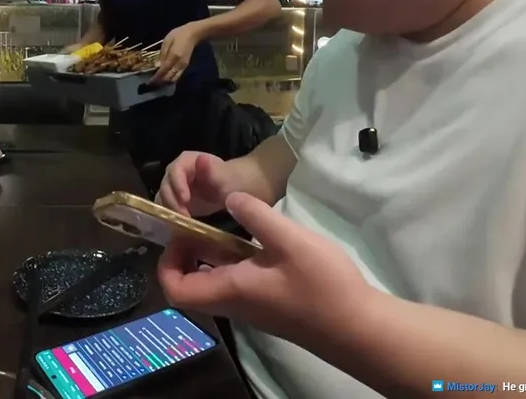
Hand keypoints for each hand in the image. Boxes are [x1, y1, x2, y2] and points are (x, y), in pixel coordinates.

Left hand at [153, 23, 199, 83]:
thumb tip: (156, 66)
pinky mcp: (185, 66)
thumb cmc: (178, 35)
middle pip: (169, 77)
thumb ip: (162, 54)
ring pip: (174, 79)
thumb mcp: (167, 41)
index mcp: (173, 56)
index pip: (163, 70)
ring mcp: (183, 66)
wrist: (193, 34)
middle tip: (152, 84)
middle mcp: (179, 63)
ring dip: (166, 82)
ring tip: (158, 82)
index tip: (149, 82)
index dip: (156, 77)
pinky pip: (178, 76)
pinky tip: (166, 78)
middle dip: (160, 82)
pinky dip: (171, 79)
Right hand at [156, 151, 237, 216]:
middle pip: (166, 185)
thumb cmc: (227, 181)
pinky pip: (165, 207)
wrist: (228, 191)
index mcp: (186, 161)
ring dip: (170, 211)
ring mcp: (171, 186)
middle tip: (185, 216)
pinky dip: (169, 216)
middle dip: (173, 201)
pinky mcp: (172, 199)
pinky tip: (180, 225)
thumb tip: (201, 158)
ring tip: (184, 222)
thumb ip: (212, 169)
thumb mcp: (223, 176)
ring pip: (162, 198)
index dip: (177, 184)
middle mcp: (175, 171)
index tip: (185, 199)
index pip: (175, 170)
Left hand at [157, 192, 373, 343]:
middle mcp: (233, 303)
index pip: (175, 290)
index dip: (167, 262)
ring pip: (216, 281)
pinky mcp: (268, 304)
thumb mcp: (288, 240)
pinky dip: (235, 261)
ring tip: (227, 226)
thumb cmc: (322, 285)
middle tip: (202, 225)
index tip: (182, 234)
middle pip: (191, 285)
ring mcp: (251, 306)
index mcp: (229, 290)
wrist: (357, 327)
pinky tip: (255, 240)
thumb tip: (228, 198)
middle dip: (188, 253)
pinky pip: (237, 283)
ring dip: (213, 255)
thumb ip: (256, 216)